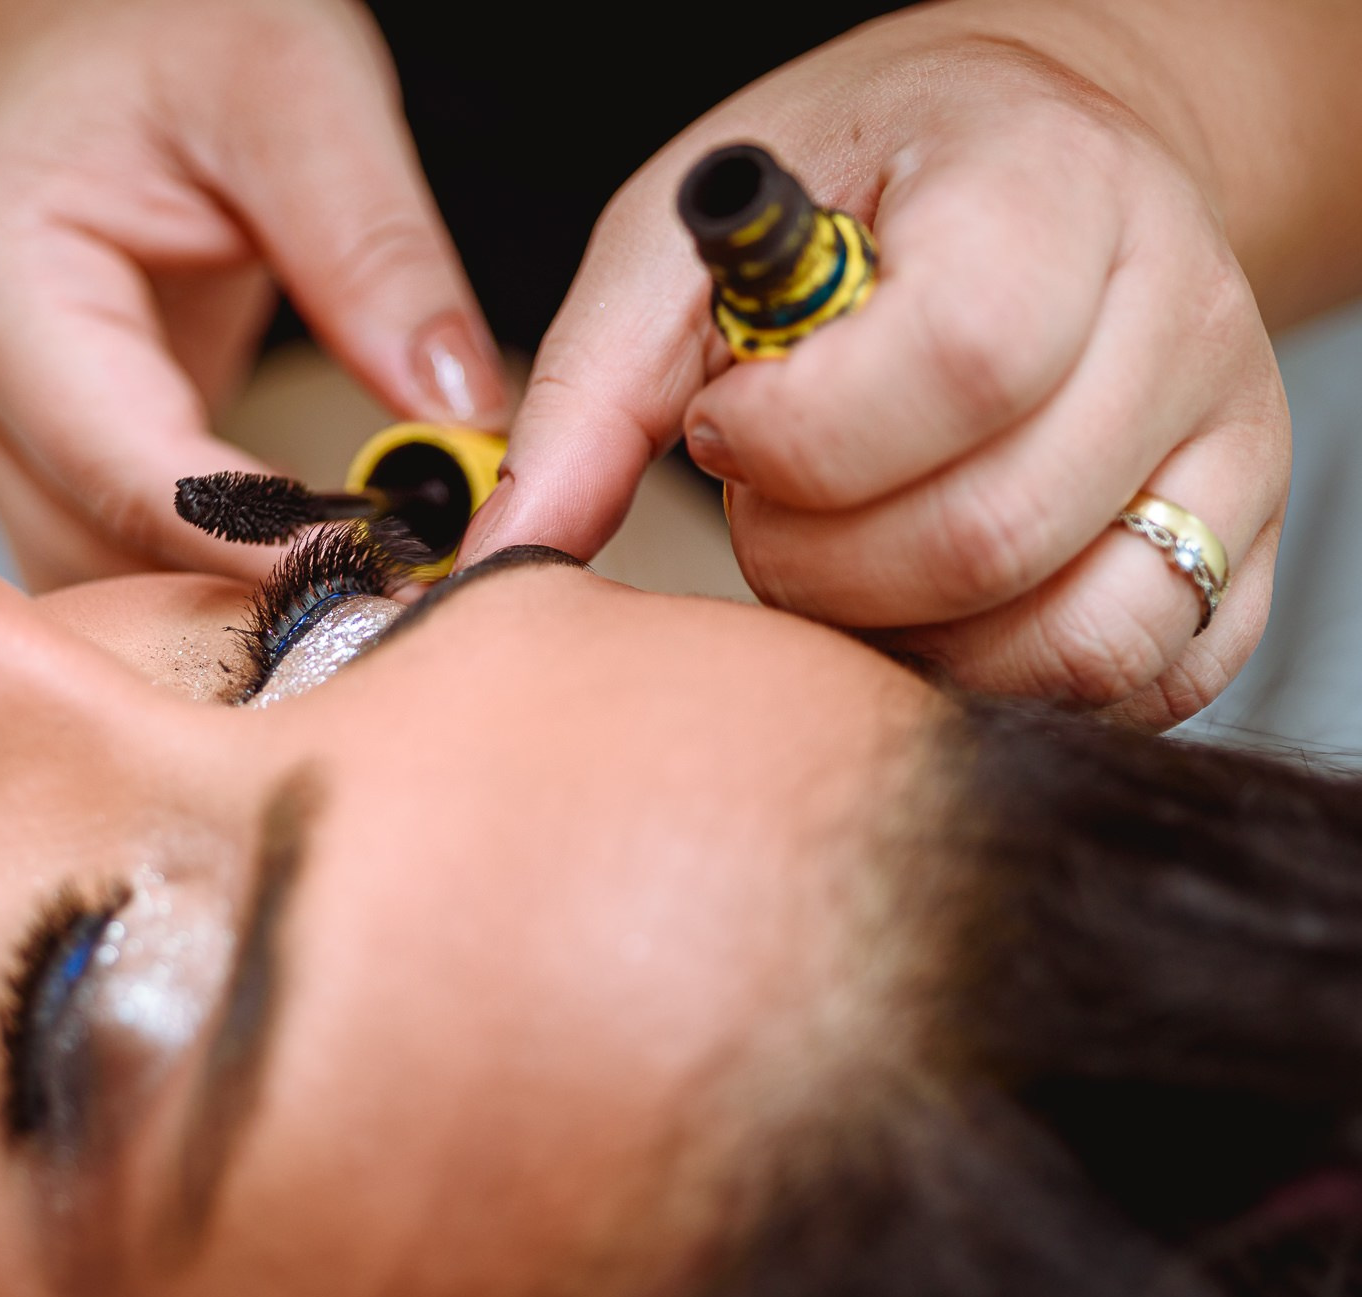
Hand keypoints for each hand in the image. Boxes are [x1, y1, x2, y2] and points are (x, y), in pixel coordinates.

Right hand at [0, 0, 506, 587]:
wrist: (66, 12)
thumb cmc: (162, 19)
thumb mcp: (295, 92)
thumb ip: (374, 252)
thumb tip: (461, 412)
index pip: (139, 478)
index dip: (271, 551)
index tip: (395, 586)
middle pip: (108, 561)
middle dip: (253, 599)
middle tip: (405, 606)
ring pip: (103, 583)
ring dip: (228, 603)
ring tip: (366, 592)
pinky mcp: (31, 446)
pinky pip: (115, 548)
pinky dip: (206, 571)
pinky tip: (304, 562)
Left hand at [464, 8, 1287, 728]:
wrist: (1030, 165)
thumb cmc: (856, 191)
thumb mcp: (687, 241)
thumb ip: (592, 395)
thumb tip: (504, 556)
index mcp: (1044, 186)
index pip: (950, 363)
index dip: (796, 441)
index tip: (727, 423)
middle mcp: (1173, 311)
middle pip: (986, 532)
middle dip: (818, 560)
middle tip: (773, 501)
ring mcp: (1230, 440)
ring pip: (1073, 636)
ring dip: (907, 638)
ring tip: (852, 549)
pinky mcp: (1245, 543)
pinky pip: (1141, 679)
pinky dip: (1007, 679)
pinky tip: (935, 608)